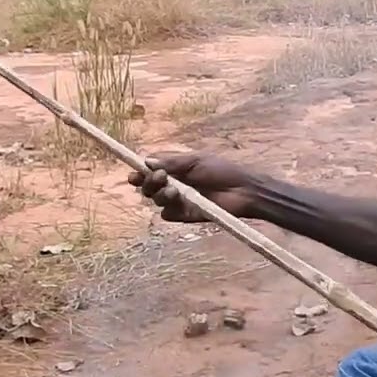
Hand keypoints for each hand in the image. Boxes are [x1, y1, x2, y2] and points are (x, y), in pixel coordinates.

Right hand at [127, 153, 255, 222]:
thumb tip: (146, 160)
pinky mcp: (185, 215)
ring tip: (173, 191)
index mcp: (175, 168)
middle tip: (160, 178)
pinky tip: (179, 203)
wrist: (243, 191)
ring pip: (156, 200)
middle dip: (148, 183)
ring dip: (160, 195)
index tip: (134, 173)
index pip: (150, 169)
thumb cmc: (223, 171)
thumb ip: (172, 162)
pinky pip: (168, 215)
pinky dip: (170, 209)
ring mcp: (179, 201)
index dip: (140, 171)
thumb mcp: (196, 161)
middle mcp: (174, 184)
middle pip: (148, 186)